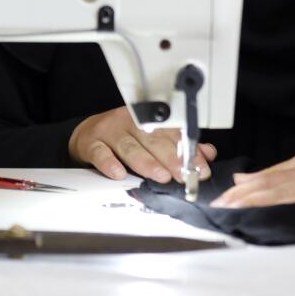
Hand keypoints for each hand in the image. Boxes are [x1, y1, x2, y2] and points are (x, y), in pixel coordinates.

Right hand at [68, 106, 217, 182]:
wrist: (86, 135)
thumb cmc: (124, 138)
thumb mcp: (151, 139)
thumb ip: (179, 146)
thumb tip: (207, 154)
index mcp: (148, 120)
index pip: (172, 133)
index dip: (188, 150)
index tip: (201, 168)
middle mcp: (130, 122)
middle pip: (152, 140)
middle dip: (171, 158)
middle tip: (183, 175)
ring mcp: (110, 132)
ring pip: (129, 146)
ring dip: (146, 162)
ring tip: (160, 176)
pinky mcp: (92, 143)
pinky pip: (100, 152)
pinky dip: (109, 163)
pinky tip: (118, 173)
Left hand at [209, 114, 294, 208]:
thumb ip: (283, 172)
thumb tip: (244, 180)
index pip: (265, 181)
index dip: (241, 192)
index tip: (217, 201)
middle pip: (272, 186)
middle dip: (243, 198)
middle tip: (219, 207)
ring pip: (290, 191)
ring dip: (263, 200)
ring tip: (240, 208)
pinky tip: (287, 210)